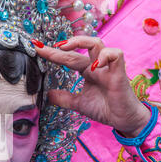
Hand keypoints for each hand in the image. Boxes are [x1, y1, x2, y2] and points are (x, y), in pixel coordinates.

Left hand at [34, 36, 150, 137]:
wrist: (124, 120)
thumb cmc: (105, 108)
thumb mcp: (78, 104)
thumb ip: (64, 98)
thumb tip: (47, 95)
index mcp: (86, 70)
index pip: (68, 56)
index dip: (53, 53)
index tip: (36, 48)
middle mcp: (96, 65)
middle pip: (80, 45)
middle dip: (62, 45)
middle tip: (46, 47)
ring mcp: (108, 67)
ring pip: (97, 43)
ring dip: (81, 42)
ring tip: (65, 48)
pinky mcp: (119, 73)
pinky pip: (116, 55)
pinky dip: (106, 56)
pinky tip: (95, 66)